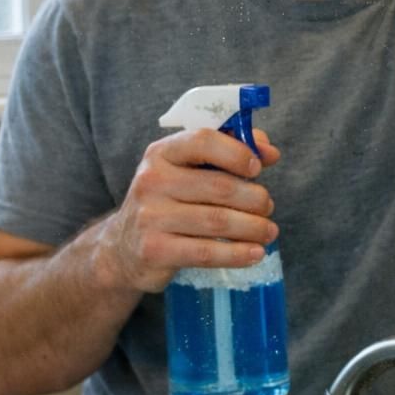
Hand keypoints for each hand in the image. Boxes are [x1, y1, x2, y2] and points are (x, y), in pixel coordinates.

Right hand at [95, 128, 279, 292]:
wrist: (123, 247)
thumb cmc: (171, 200)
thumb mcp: (191, 169)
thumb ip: (231, 151)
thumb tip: (270, 151)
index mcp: (162, 153)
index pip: (203, 141)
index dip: (237, 153)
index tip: (258, 168)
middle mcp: (152, 181)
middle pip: (219, 186)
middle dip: (255, 198)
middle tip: (268, 207)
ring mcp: (150, 217)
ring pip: (218, 221)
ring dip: (253, 227)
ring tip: (269, 231)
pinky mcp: (153, 250)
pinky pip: (206, 252)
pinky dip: (237, 253)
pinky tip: (255, 253)